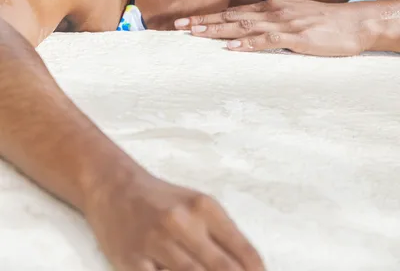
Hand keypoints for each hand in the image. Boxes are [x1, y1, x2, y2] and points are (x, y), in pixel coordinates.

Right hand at [84, 154, 265, 270]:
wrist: (115, 188)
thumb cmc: (162, 200)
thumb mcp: (197, 206)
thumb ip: (222, 235)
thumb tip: (251, 268)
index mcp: (204, 207)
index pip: (242, 250)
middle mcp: (182, 223)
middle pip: (222, 269)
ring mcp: (156, 243)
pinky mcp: (133, 262)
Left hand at [175, 0, 374, 56]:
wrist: (352, 23)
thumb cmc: (322, 21)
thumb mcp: (292, 16)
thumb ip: (270, 21)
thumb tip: (248, 29)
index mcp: (270, 8)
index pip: (232, 13)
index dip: (208, 17)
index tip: (186, 22)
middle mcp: (271, 12)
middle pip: (231, 18)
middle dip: (203, 22)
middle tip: (178, 26)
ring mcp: (283, 24)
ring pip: (243, 27)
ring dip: (217, 31)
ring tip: (195, 34)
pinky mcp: (295, 38)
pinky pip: (268, 41)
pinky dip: (248, 44)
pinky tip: (232, 48)